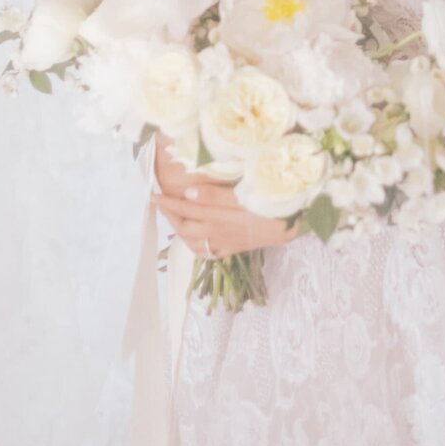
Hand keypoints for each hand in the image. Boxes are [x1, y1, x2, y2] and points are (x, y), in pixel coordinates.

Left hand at [151, 134, 301, 259]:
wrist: (292, 225)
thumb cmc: (269, 205)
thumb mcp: (243, 196)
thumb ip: (214, 196)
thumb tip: (187, 193)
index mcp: (217, 218)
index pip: (185, 209)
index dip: (167, 202)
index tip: (152, 194)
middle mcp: (217, 233)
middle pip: (185, 227)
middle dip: (170, 215)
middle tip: (160, 202)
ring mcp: (225, 243)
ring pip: (194, 242)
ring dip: (180, 231)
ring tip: (174, 219)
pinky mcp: (234, 248)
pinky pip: (209, 252)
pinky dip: (197, 246)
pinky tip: (197, 239)